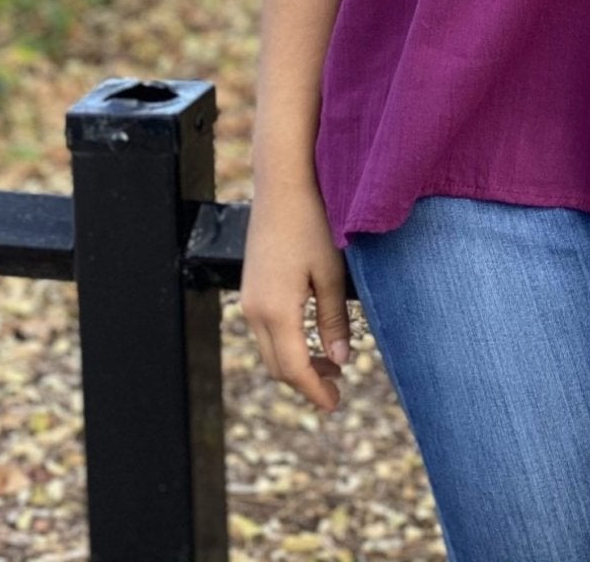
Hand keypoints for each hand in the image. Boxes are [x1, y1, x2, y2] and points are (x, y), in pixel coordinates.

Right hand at [240, 180, 353, 413]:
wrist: (282, 184)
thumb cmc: (311, 223)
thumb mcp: (331, 273)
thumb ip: (333, 320)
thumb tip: (341, 360)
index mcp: (276, 310)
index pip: (294, 368)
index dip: (315, 391)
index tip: (335, 405)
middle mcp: (254, 311)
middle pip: (278, 366)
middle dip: (306, 382)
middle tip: (337, 387)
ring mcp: (248, 300)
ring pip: (270, 350)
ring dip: (296, 363)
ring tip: (330, 364)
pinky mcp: (250, 288)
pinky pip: (265, 331)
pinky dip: (287, 344)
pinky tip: (309, 336)